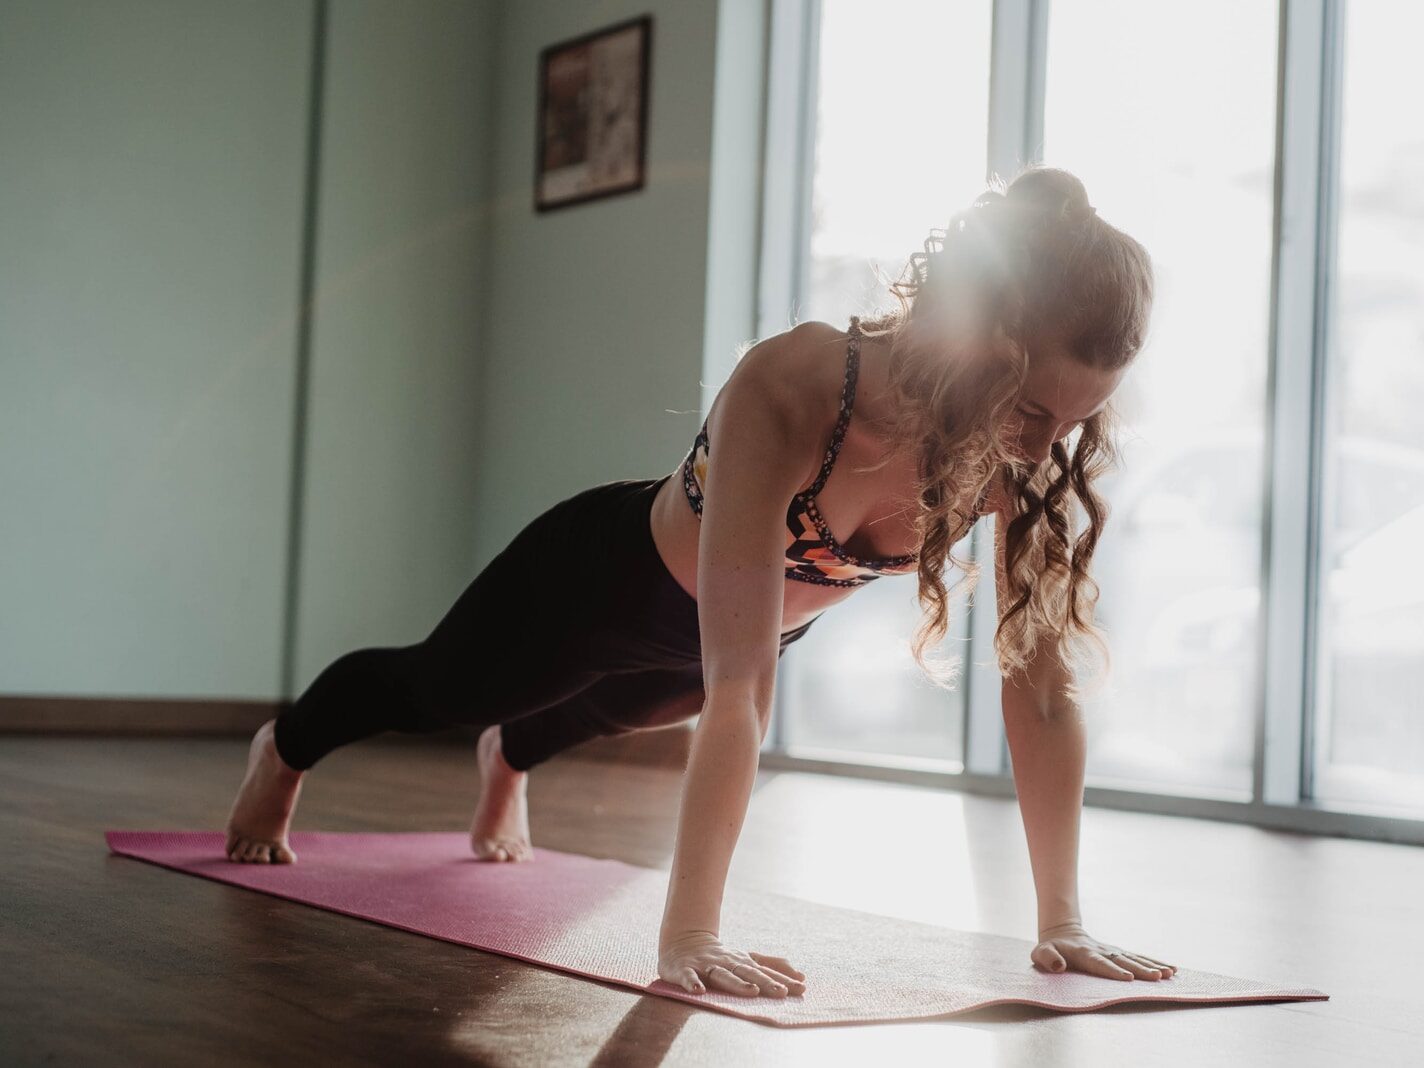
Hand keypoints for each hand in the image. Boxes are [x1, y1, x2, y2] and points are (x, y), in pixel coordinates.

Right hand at [659, 930, 806, 997]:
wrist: (684, 942)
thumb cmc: (721, 957)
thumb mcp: (747, 960)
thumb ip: (772, 966)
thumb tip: (801, 976)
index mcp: (742, 962)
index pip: (765, 972)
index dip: (783, 980)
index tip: (802, 987)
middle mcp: (727, 963)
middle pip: (748, 972)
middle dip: (765, 982)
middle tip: (782, 992)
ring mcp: (706, 966)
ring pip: (723, 975)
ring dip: (737, 983)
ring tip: (752, 991)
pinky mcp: (684, 969)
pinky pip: (688, 976)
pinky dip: (692, 983)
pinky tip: (699, 991)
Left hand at [1032, 921, 1176, 980]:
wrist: (1062, 933)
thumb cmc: (1050, 949)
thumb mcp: (1040, 953)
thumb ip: (1046, 958)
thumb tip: (1058, 966)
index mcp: (1084, 954)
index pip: (1099, 963)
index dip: (1113, 971)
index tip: (1128, 979)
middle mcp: (1102, 951)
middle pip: (1123, 961)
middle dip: (1140, 970)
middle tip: (1157, 977)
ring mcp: (1113, 951)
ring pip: (1135, 959)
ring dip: (1152, 966)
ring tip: (1169, 973)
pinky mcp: (1120, 953)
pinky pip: (1139, 958)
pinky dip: (1155, 963)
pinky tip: (1171, 969)